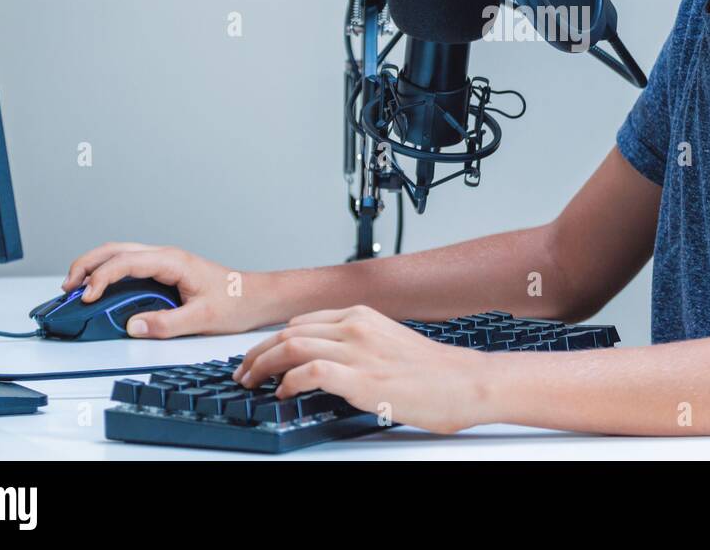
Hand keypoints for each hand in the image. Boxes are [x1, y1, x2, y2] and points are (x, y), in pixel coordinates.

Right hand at [61, 242, 269, 337]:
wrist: (256, 296)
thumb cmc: (236, 303)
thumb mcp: (201, 319)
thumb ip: (166, 324)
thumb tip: (132, 326)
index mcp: (173, 261)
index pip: (126, 262)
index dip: (102, 278)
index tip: (88, 298)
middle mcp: (166, 256)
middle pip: (115, 250)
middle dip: (87, 265)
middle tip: (67, 289)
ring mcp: (164, 262)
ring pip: (120, 254)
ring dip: (94, 267)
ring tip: (75, 289)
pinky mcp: (164, 271)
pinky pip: (129, 265)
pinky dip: (108, 273)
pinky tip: (100, 290)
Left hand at [232, 304, 493, 434]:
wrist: (466, 382)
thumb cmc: (436, 372)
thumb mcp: (391, 344)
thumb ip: (359, 346)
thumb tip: (329, 363)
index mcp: (363, 316)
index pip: (302, 322)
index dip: (273, 340)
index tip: (261, 356)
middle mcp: (357, 327)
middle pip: (288, 332)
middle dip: (258, 353)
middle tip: (243, 372)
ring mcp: (358, 351)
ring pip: (291, 347)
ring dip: (262, 366)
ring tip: (251, 383)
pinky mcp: (361, 379)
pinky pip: (309, 372)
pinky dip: (288, 382)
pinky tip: (282, 394)